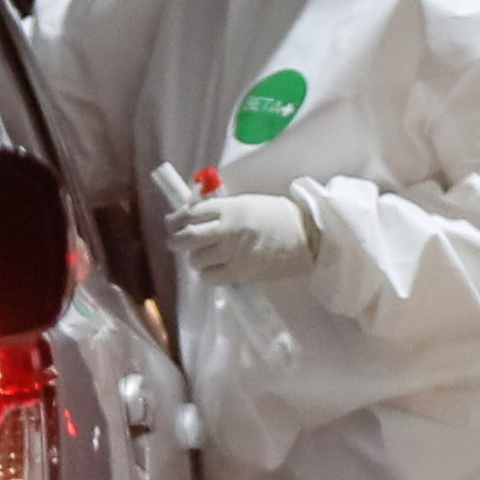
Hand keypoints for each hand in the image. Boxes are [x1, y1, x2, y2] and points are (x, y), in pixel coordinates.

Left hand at [166, 182, 328, 286]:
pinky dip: (207, 274)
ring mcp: (233, 253)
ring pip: (196, 259)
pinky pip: (209, 277)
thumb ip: (221, 209)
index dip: (176, 219)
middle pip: (187, 237)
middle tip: (176, 242)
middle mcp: (228, 229)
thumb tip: (192, 215)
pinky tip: (214, 270)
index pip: (191, 213)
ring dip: (196, 258)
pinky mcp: (240, 273)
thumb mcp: (247, 203)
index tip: (172, 223)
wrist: (307, 236)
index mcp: (230, 208)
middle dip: (176, 240)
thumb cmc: (278, 217)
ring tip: (204, 256)